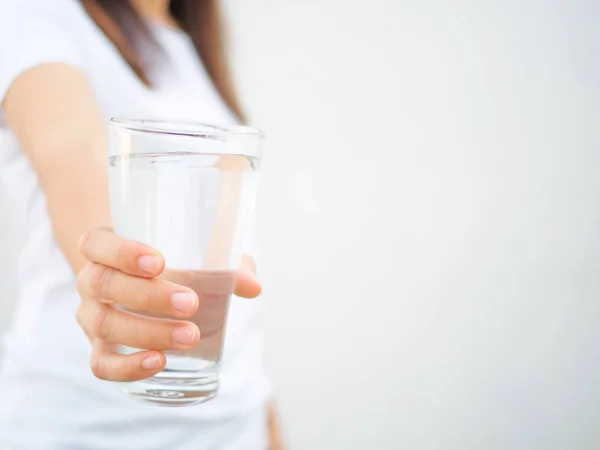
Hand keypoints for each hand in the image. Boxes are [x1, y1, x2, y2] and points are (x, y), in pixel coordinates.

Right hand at [75, 227, 260, 381]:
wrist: (138, 287)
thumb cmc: (171, 264)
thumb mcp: (195, 256)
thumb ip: (225, 266)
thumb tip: (252, 286)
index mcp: (104, 248)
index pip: (97, 243)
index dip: (122, 252)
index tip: (160, 263)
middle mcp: (91, 280)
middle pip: (103, 284)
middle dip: (148, 296)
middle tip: (190, 303)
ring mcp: (90, 316)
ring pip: (105, 324)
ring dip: (148, 332)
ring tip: (190, 335)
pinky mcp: (99, 349)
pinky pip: (102, 364)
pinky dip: (128, 366)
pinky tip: (159, 362)